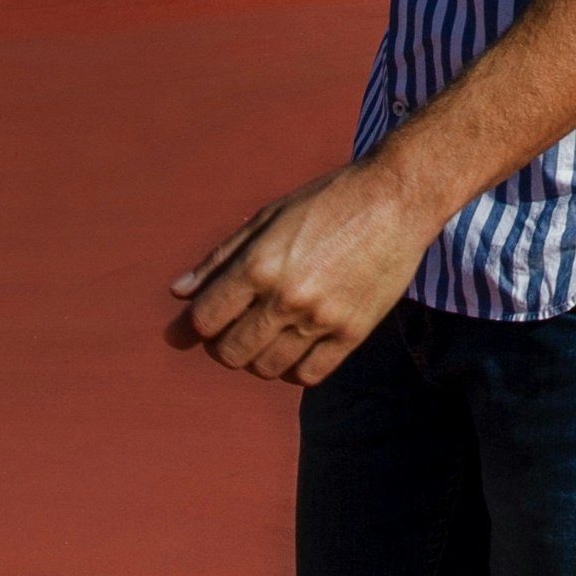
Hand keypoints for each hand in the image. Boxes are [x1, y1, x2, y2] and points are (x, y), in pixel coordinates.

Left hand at [165, 163, 436, 385]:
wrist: (396, 200)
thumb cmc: (327, 201)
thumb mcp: (267, 217)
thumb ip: (221, 258)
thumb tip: (179, 291)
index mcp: (259, 264)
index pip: (205, 319)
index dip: (196, 324)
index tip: (204, 320)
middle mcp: (286, 298)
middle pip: (232, 352)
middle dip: (225, 344)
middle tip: (237, 327)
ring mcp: (320, 320)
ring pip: (267, 369)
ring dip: (258, 358)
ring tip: (268, 335)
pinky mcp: (352, 333)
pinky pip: (309, 375)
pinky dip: (294, 369)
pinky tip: (296, 347)